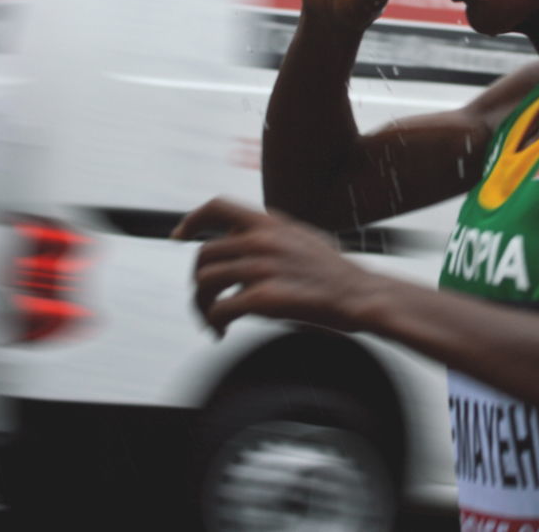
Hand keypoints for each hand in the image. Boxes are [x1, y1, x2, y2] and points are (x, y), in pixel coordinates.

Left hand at [173, 196, 368, 337]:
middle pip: (203, 254)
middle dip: (198, 282)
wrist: (361, 295)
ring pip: (205, 282)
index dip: (192, 220)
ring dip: (201, 305)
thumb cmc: (334, 273)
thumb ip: (270, 235)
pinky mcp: (265, 297)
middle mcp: (263, 240)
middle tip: (207, 302)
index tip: (178, 236)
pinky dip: (214, 323)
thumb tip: (239, 238)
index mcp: (271, 223)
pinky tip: (222, 332)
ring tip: (213, 321)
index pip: (217, 206)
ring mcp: (263, 267)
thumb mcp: (301, 238)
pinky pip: (220, 309)